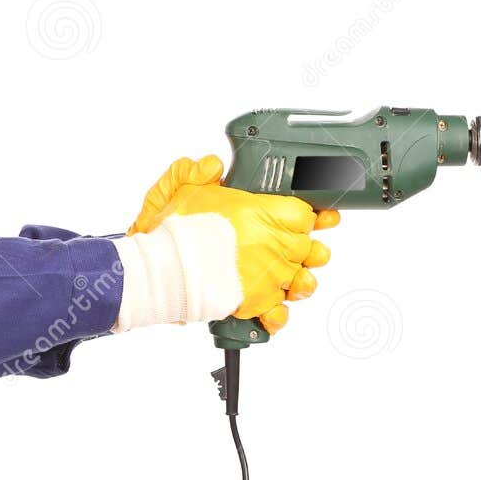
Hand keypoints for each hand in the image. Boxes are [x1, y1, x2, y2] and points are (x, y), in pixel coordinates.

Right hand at [117, 154, 337, 334]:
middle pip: (310, 248)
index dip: (308, 216)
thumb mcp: (184, 186)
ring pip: (303, 281)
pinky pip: (280, 312)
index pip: (305, 213)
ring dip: (299, 280)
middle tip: (289, 248)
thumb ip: (199, 171)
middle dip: (304, 248)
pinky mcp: (258, 302)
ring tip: (288, 277)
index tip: (313, 217)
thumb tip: (213, 165)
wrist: (167, 265)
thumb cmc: (178, 228)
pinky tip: (273, 308)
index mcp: (265, 213)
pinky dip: (278, 314)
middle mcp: (276, 245)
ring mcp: (271, 276)